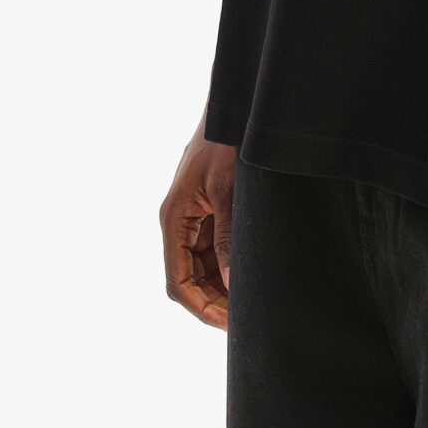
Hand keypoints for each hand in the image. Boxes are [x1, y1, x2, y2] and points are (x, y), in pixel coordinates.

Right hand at [161, 111, 236, 329]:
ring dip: (222, 284)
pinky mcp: (210, 206)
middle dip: (215, 301)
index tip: (231, 324)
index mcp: (175, 218)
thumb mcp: (229, 191)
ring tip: (253, 300)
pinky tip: (251, 272)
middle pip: (190, 277)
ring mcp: (195, 214)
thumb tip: (229, 282)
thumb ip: (227, 237)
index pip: (179, 281)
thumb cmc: (228, 142)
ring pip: (203, 265)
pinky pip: (214, 246)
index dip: (202, 307)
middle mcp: (180, 220)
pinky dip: (229, 263)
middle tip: (247, 318)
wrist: (237, 104)